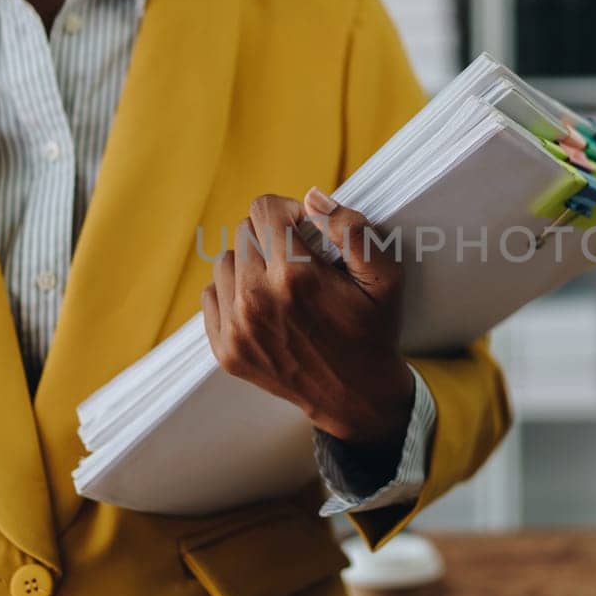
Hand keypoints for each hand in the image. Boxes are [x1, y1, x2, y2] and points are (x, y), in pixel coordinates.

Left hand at [201, 188, 413, 457]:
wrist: (355, 396)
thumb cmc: (372, 331)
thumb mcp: (384, 277)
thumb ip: (351, 230)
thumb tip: (311, 199)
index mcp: (296, 276)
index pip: (264, 209)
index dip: (289, 212)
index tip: (306, 231)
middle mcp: (257, 299)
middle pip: (244, 232)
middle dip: (271, 238)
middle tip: (299, 262)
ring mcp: (236, 328)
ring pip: (224, 262)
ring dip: (249, 264)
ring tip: (279, 285)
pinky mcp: (225, 349)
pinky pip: (211, 295)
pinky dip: (232, 294)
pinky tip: (263, 307)